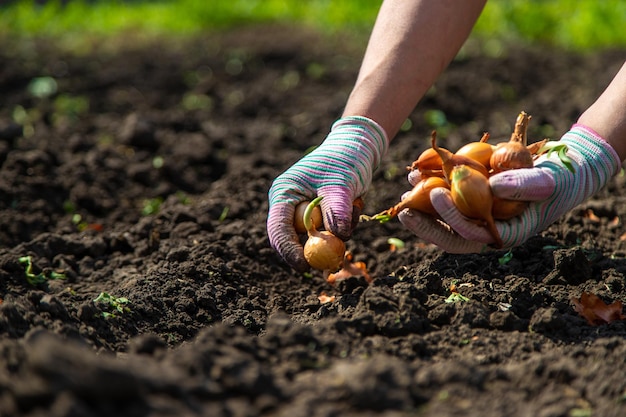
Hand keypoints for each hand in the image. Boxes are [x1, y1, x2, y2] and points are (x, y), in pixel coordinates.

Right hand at [268, 116, 387, 270]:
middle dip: (313, 250)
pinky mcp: (320, 215)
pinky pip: (329, 232)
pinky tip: (355, 206)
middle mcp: (290, 204)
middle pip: (292, 239)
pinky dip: (344, 226)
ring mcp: (304, 211)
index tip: (304, 266)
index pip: (278, 228)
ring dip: (337, 233)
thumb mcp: (341, 183)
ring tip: (355, 207)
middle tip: (333, 262)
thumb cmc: (345, 158)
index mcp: (284, 193)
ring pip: (314, 238)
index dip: (288, 250)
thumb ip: (337, 210)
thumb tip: (337, 237)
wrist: (358, 146)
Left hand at [398, 124, 621, 252]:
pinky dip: (433, 191)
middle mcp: (487, 230)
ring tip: (405, 191)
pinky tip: (417, 178)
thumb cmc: (560, 180)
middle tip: (404, 209)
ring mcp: (479, 216)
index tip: (435, 194)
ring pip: (444, 219)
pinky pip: (449, 200)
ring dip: (423, 208)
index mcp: (503, 234)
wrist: (563, 171)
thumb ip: (524, 186)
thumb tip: (494, 186)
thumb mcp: (547, 182)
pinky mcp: (474, 202)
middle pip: (449, 234)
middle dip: (425, 223)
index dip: (450, 219)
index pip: (470, 235)